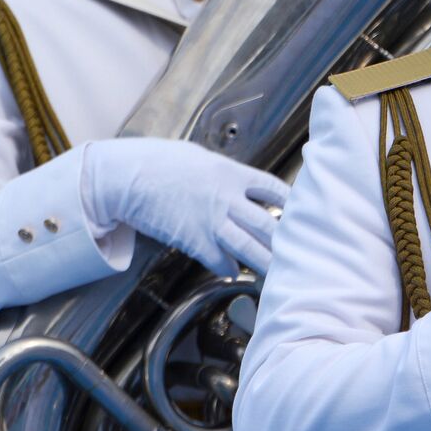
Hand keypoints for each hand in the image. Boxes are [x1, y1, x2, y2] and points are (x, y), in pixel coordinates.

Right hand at [82, 138, 288, 277]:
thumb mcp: (201, 158)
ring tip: (279, 272)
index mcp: (233, 173)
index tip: (302, 210)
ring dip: (265, 261)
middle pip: (267, 223)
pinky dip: (227, 266)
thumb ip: (224, 173)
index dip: (290, 201)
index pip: (273, 188)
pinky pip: (218, 258)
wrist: (129, 175)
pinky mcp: (193, 239)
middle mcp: (228, 198)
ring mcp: (211, 220)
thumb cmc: (161, 162)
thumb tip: (238, 183)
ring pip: (248, 246)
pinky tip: (234, 271)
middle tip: (301, 252)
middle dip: (285, 240)